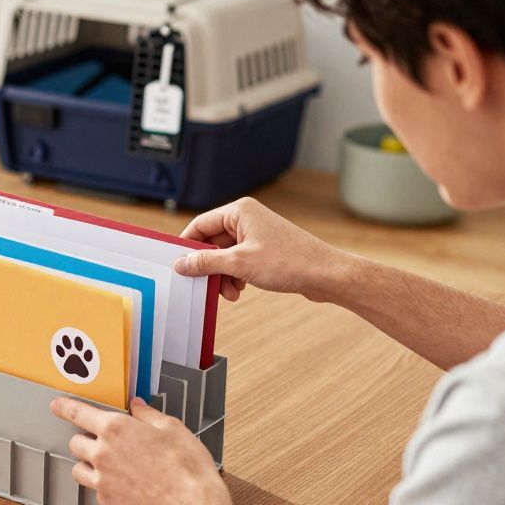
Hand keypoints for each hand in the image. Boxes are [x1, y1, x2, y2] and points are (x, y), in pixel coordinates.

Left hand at [51, 396, 228, 504]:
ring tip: (109, 466)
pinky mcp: (107, 502)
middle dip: (85, 440)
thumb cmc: (186, 467)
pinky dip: (102, 486)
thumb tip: (137, 406)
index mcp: (116, 429)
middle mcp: (102, 453)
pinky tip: (123, 485)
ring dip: (88, 464)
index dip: (64, 407)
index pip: (78, 413)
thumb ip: (148, 415)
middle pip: (75, 443)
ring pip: (78, 469)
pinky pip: (94, 490)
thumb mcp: (172, 428)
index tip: (56, 405)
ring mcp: (101, 480)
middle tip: (104, 443)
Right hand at [173, 197, 349, 302]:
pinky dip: (235, 277)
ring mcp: (256, 235)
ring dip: (222, 276)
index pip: (200, 224)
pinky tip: (240, 289)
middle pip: (211, 242)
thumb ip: (206, 262)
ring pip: (224, 256)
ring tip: (229, 292)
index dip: (187, 245)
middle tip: (206, 285)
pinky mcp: (263, 250)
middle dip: (209, 267)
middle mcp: (247, 219)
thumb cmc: (291, 261)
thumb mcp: (240, 263)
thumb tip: (182, 263)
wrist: (326, 275)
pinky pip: (237, 262)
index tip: (178, 263)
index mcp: (239, 211)